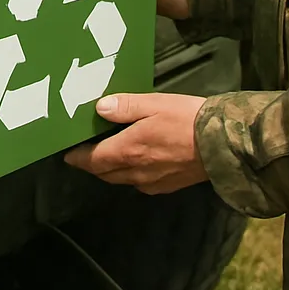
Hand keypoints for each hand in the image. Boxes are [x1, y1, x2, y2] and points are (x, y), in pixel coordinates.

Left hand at [64, 92, 207, 194]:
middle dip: (92, 164)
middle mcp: (136, 172)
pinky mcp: (167, 185)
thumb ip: (125, 107)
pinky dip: (131, 173)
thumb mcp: (153, 103)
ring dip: (111, 169)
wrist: (221, 144)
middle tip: (84, 154)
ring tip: (107, 155)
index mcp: (128, 151)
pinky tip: (137, 162)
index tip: (67, 155)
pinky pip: (140, 183)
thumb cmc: (185, 118)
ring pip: (122, 179)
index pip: (93, 160)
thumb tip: (99, 108)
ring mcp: (152, 182)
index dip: (78, 158)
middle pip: (105, 173)